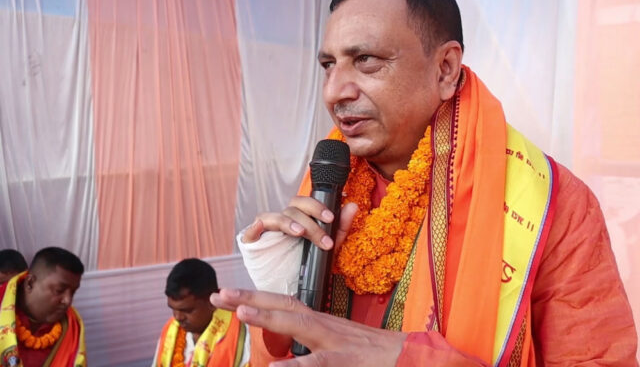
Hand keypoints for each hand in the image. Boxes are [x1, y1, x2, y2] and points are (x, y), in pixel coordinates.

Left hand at [211, 288, 406, 366]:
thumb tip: (285, 354)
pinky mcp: (344, 361)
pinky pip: (317, 364)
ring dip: (268, 317)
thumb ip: (311, 345)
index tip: (226, 295)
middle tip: (218, 294)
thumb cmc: (370, 354)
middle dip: (249, 298)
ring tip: (241, 312)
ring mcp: (333, 342)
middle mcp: (323, 326)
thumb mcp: (336, 345)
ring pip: (297, 325)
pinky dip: (296, 366)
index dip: (254, 297)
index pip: (282, 304)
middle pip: (282, 306)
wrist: (407, 357)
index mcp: (319, 322)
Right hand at [242, 197, 358, 250]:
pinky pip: (252, 229)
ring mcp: (267, 228)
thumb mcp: (328, 245)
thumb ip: (341, 227)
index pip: (306, 203)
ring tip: (300, 233)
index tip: (331, 219)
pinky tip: (262, 229)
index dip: (317, 207)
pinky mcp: (253, 239)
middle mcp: (283, 219)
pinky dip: (256, 227)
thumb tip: (353, 206)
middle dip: (309, 220)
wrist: (287, 285)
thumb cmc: (306, 260)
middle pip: (292, 208)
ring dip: (288, 222)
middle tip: (322, 236)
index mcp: (299, 217)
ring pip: (275, 216)